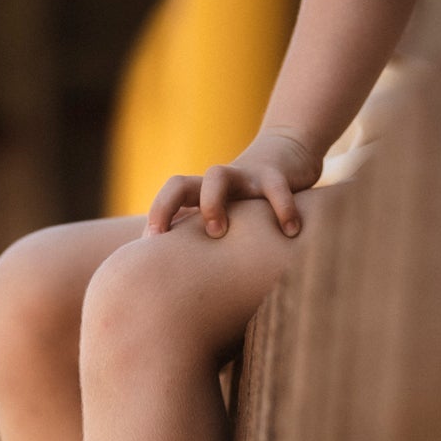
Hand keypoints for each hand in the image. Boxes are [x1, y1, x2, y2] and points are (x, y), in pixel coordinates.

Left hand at [146, 128, 323, 239]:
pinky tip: (291, 233)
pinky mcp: (275, 175)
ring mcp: (243, 176)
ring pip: (217, 176)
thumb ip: (205, 243)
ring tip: (221, 233)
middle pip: (180, 184)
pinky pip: (275, 188)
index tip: (150, 243)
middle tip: (164, 242)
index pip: (167, 199)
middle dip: (169, 207)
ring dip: (211, 203)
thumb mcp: (226, 218)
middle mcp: (215, 184)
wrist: (287, 155)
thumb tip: (182, 285)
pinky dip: (283, 208)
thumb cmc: (250, 202)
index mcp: (199, 195)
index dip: (157, 215)